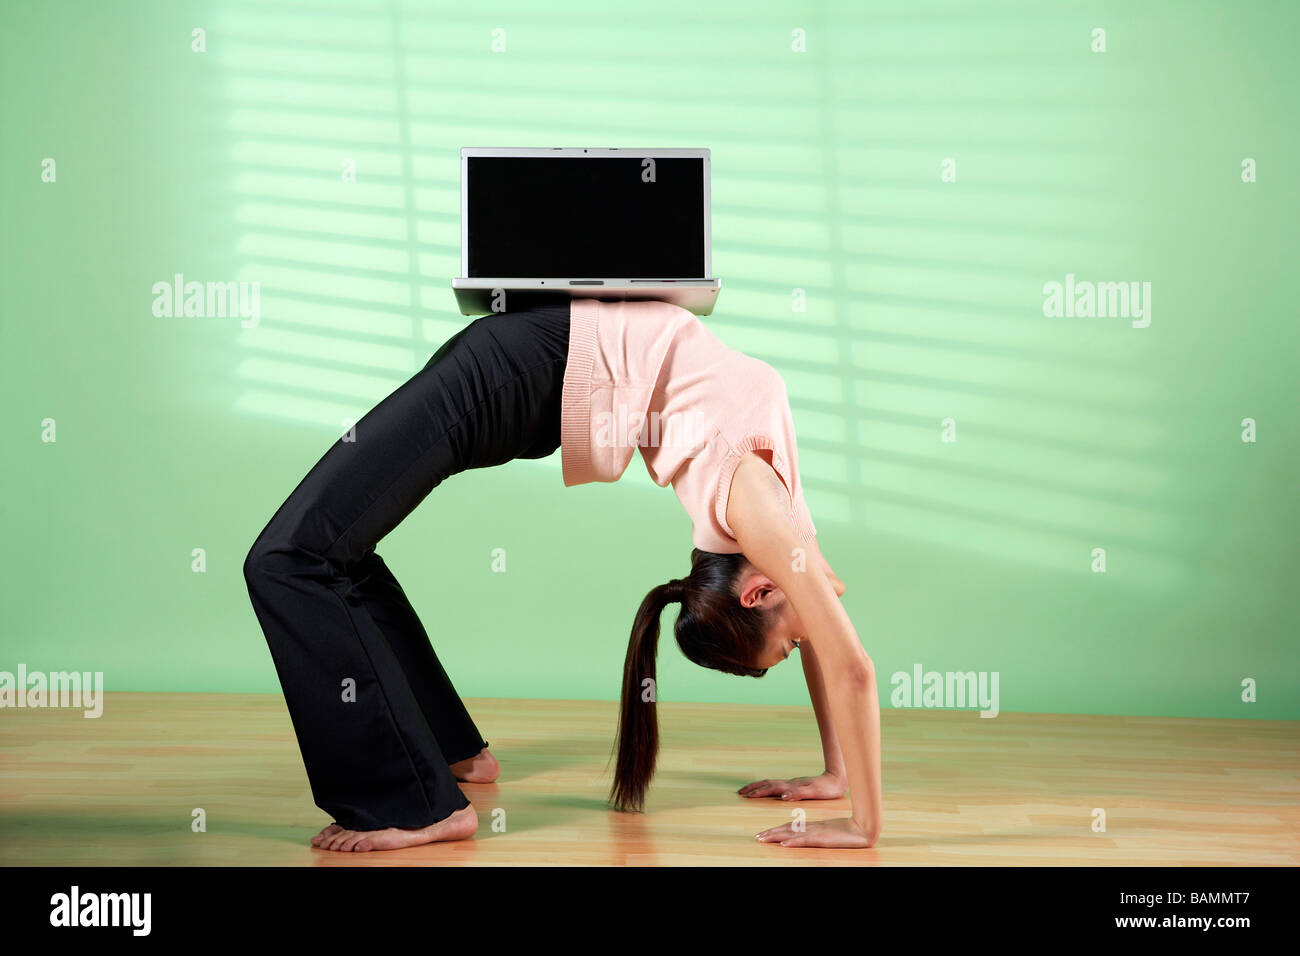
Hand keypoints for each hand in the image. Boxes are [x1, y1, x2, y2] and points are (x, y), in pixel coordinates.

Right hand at [738, 771, 844, 800]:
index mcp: (791, 786)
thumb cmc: (827, 788)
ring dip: (758, 787)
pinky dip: (768, 788)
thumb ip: (798, 794)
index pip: (771, 788)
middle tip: (740, 792)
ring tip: (748, 790)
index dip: (758, 792)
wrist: (837, 778)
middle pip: (767, 784)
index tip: (745, 796)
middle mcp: (790, 784)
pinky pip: (777, 786)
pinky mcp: (796, 785)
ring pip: (771, 783)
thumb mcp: (814, 792)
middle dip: (753, 788)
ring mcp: (792, 783)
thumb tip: (783, 796)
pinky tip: (768, 791)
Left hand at [756, 816, 878, 848]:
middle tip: (757, 837)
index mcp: (812, 826)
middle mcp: (811, 828)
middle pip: (787, 830)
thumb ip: (816, 833)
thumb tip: (804, 837)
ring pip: (791, 834)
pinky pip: (804, 841)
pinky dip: (793, 842)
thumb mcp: (828, 832)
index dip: (776, 830)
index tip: (763, 833)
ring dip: (775, 836)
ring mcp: (816, 833)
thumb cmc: (847, 831)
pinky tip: (783, 844)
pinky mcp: (822, 838)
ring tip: (763, 839)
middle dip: (771, 833)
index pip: (790, 827)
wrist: (862, 828)